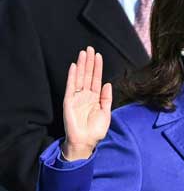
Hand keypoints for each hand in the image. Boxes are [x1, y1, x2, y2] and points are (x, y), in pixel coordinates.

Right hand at [62, 46, 111, 160]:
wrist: (86, 141)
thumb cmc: (96, 130)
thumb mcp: (106, 112)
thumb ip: (106, 98)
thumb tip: (108, 84)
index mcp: (95, 97)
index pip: (96, 78)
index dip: (97, 67)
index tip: (98, 55)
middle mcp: (85, 95)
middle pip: (87, 75)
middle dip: (89, 62)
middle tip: (90, 48)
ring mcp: (77, 97)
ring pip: (80, 77)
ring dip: (81, 65)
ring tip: (83, 53)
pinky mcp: (69, 101)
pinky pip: (71, 86)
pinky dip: (72, 76)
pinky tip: (74, 66)